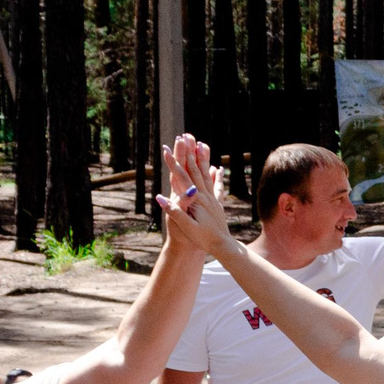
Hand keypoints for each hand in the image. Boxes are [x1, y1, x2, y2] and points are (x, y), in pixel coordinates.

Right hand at [157, 138, 237, 258]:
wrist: (223, 246)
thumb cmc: (203, 239)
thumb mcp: (186, 227)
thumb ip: (175, 211)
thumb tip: (161, 197)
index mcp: (196, 200)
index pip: (181, 176)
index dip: (173, 162)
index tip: (166, 148)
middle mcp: (205, 196)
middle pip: (195, 170)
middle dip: (188, 153)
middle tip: (184, 137)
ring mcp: (212, 198)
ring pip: (206, 174)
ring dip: (201, 159)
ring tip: (201, 144)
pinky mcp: (217, 203)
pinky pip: (217, 186)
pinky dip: (216, 175)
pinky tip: (217, 167)